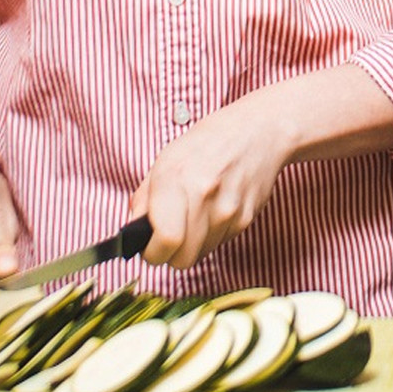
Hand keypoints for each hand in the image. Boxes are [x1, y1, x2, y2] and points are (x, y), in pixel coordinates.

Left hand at [131, 91, 288, 271]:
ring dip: (192, 244)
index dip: (152, 252)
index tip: (149, 245)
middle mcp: (204, 197)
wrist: (259, 131)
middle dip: (170, 253)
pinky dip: (212, 234)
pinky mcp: (246, 219)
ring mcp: (229, 211)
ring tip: (195, 214)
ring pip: (200, 255)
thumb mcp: (166, 159)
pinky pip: (219, 243)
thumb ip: (144, 199)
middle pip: (181, 260)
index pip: (164, 242)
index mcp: (176, 178)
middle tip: (169, 234)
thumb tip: (133, 232)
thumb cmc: (209, 141)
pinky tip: (214, 208)